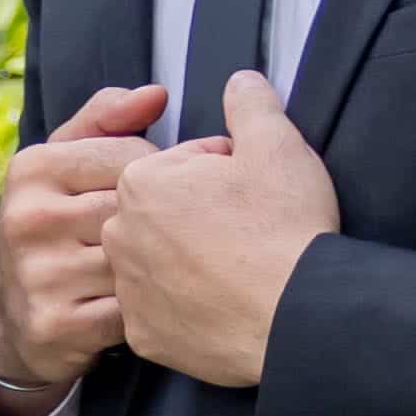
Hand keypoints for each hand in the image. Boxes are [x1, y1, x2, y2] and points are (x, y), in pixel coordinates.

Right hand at [0, 79, 165, 413]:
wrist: (18, 318)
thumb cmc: (57, 228)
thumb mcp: (66, 165)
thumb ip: (107, 120)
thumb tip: (154, 94)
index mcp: (32, 168)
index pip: (136, 157)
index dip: (165, 176)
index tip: (163, 193)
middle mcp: (27, 219)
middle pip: (139, 209)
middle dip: (166, 224)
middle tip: (171, 236)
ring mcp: (39, 274)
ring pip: (141, 260)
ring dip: (162, 268)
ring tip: (160, 270)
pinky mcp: (55, 324)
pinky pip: (134, 310)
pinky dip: (149, 310)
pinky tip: (146, 304)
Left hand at [105, 71, 341, 391]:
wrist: (295, 313)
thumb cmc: (285, 227)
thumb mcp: (276, 146)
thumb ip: (251, 105)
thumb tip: (240, 81)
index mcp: (141, 182)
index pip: (182, 165)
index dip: (226, 174)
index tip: (252, 192)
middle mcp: (120, 235)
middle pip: (166, 214)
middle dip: (202, 216)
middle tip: (250, 231)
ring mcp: (128, 289)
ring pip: (162, 262)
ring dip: (194, 261)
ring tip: (242, 268)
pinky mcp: (144, 334)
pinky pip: (164, 313)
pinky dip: (191, 307)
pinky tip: (226, 303)